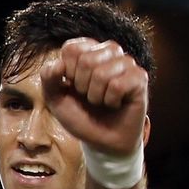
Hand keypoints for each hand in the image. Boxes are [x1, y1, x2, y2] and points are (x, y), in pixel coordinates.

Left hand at [39, 38, 147, 155]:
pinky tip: (115, 104)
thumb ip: (48, 78)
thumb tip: (59, 64)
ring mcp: (126, 63)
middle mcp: (109, 52)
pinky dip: (110, 100)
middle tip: (89, 96)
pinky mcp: (140, 78)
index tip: (72, 85)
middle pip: (86, 60)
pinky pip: (117, 85)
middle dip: (81, 86)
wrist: (102, 140)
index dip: (67, 71)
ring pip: (102, 73)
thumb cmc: (80, 115)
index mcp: (87, 51)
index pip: (71, 48)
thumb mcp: (55, 99)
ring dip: (96, 96)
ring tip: (101, 100)